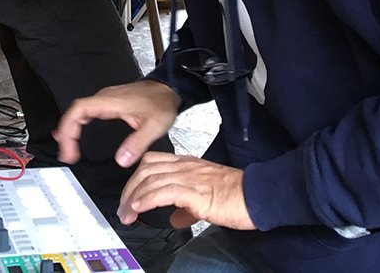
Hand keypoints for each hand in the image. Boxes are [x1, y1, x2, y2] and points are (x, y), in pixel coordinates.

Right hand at [55, 80, 179, 167]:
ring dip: (70, 129)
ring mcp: (105, 99)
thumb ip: (137, 143)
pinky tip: (75, 135)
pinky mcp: (108, 103)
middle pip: (75, 112)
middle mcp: (104, 98)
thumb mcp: (154, 126)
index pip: (79, 109)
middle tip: (66, 155)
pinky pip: (86, 112)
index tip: (68, 147)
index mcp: (111, 101)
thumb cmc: (161, 103)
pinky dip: (78, 125)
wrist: (168, 89)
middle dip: (66, 133)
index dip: (69, 128)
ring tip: (67, 150)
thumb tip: (121, 160)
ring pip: (79, 111)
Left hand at [118, 152, 254, 230]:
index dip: (136, 177)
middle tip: (123, 208)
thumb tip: (173, 218)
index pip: (153, 161)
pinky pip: (163, 192)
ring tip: (127, 214)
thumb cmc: (237, 195)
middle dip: (129, 188)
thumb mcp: (206, 199)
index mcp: (188, 165)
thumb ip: (186, 208)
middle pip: (146, 168)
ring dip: (133, 198)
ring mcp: (190, 177)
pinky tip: (140, 209)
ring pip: (151, 179)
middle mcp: (186, 167)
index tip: (129, 195)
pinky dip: (146, 200)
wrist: (257, 195)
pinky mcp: (195, 191)